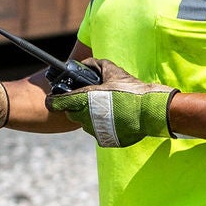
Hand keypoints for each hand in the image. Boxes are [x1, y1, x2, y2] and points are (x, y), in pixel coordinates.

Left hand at [46, 58, 174, 146]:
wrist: (151, 112)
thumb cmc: (132, 90)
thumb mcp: (114, 71)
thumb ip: (95, 65)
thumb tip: (84, 64)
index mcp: (84, 99)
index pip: (57, 103)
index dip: (54, 100)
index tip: (54, 98)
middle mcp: (86, 117)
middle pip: (71, 113)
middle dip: (75, 106)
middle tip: (89, 99)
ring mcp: (95, 131)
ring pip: (84, 123)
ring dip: (89, 116)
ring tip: (105, 108)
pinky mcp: (104, 140)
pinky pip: (97, 132)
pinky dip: (102, 126)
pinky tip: (114, 119)